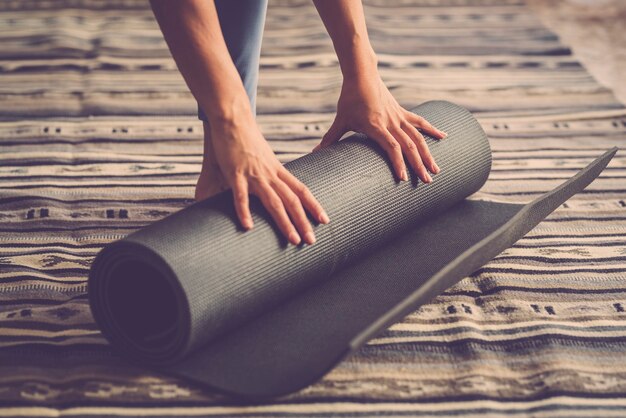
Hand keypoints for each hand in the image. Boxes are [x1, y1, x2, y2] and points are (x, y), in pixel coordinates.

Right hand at [196, 110, 328, 244]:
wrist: (233, 118)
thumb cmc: (246, 138)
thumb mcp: (264, 156)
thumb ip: (269, 172)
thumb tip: (273, 186)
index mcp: (278, 169)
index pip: (301, 190)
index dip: (314, 206)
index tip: (325, 220)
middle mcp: (270, 173)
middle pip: (292, 200)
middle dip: (303, 222)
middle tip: (311, 241)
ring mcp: (254, 174)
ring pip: (274, 201)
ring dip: (285, 222)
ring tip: (293, 240)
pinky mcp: (235, 173)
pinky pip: (241, 195)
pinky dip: (244, 211)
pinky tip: (248, 227)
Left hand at [314, 75, 446, 182]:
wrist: (362, 74)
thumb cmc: (349, 98)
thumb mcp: (340, 120)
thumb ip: (330, 138)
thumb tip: (314, 153)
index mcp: (375, 126)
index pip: (391, 147)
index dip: (398, 163)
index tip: (402, 179)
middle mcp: (390, 122)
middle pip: (409, 146)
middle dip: (418, 165)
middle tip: (426, 182)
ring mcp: (398, 117)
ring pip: (417, 137)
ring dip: (428, 154)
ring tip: (436, 171)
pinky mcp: (402, 112)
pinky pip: (419, 122)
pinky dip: (432, 130)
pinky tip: (444, 137)